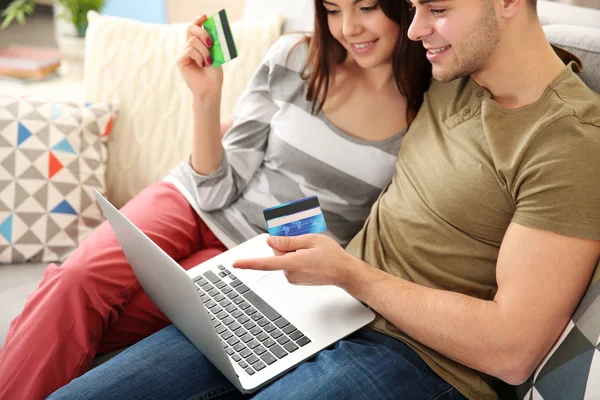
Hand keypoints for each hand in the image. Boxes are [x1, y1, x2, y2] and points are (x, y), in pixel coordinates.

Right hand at [176, 15, 223, 98]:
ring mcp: (184, 53)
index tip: (205, 17)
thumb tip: (210, 30)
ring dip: (204, 51)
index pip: (195, 27)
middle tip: (211, 43)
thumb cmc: (214, 74)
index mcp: (198, 44)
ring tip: (208, 61)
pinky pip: (190, 50)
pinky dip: (199, 57)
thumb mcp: (216, 55)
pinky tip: (203, 65)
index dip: (198, 20)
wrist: (211, 89)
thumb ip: (211, 43)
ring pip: (192, 41)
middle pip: (191, 29)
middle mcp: (189, 46)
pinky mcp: (180, 60)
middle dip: (203, 33)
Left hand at [233, 235, 359, 286]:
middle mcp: (290, 273)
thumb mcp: (311, 240)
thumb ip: (288, 241)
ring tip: (310, 252)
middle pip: (277, 254)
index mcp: (293, 263)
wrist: (344, 272)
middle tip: (304, 243)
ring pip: (283, 259)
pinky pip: (289, 264)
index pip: (266, 263)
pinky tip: (310, 258)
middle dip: (286, 245)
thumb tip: (269, 241)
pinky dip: (296, 258)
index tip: (235, 264)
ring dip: (292, 252)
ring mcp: (293, 278)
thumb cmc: (332, 255)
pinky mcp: (295, 279)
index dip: (249, 263)